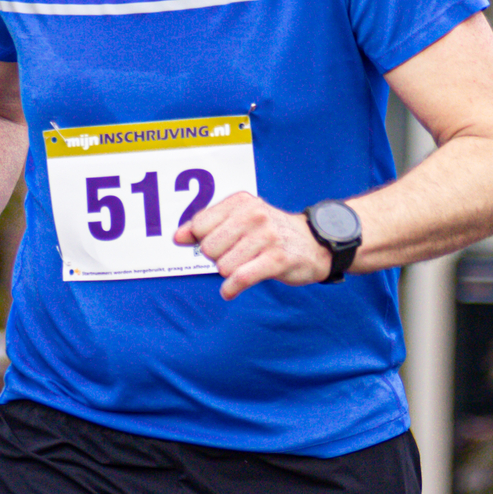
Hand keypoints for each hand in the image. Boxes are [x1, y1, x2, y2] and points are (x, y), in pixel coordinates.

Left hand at [177, 190, 331, 298]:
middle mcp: (254, 214)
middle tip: (236, 257)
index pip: (200, 225)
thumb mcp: (240, 220)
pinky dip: (230, 289)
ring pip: (223, 266)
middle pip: (209, 248)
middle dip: (217, 259)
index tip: (219, 245)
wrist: (315, 243)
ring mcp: (266, 236)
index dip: (204, 241)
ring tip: (246, 266)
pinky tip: (230, 291)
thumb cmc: (270, 233)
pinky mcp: (277, 259)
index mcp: (241, 202)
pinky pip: (240, 278)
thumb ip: (206, 226)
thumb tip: (177, 237)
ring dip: (229, 273)